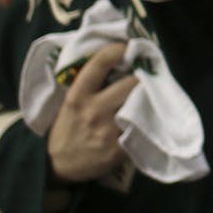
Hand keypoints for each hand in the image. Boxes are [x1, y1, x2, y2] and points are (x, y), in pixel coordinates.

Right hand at [47, 42, 137, 183]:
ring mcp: (107, 131)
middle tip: (149, 73)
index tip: (131, 46)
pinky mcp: (118, 150)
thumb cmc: (68, 126)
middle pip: (131, 83)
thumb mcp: (71, 101)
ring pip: (140, 105)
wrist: (57, 165)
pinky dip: (148, 120)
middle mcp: (93, 111)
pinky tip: (150, 117)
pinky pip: (142, 128)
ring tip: (154, 93)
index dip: (119, 49)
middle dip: (143, 76)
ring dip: (150, 97)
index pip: (101, 62)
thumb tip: (119, 58)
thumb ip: (90, 83)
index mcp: (78, 95)